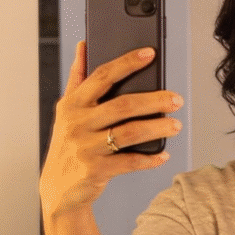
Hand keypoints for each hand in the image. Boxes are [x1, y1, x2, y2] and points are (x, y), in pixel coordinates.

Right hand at [39, 41, 183, 216]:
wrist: (58, 189)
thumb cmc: (68, 145)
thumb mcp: (67, 111)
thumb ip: (77, 79)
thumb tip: (83, 46)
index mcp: (73, 104)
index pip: (102, 76)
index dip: (126, 63)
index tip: (149, 54)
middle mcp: (78, 124)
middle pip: (123, 105)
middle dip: (154, 100)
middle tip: (176, 99)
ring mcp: (86, 147)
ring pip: (129, 133)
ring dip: (157, 128)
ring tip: (175, 125)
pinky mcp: (95, 170)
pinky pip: (130, 162)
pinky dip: (150, 159)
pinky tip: (164, 155)